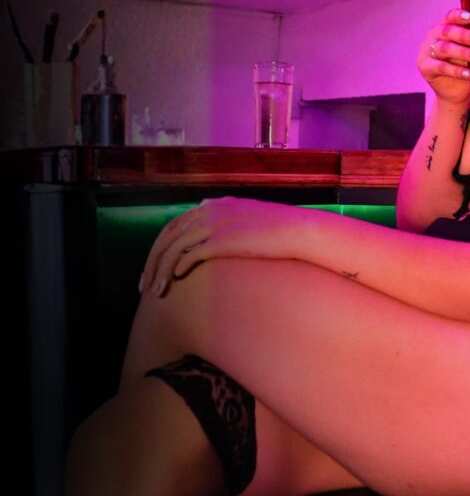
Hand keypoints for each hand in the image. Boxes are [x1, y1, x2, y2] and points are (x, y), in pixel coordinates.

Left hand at [138, 196, 300, 296]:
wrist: (299, 231)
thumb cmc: (279, 231)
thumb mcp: (249, 219)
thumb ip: (229, 222)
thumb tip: (215, 239)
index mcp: (216, 203)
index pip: (175, 223)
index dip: (160, 247)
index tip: (154, 267)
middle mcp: (211, 209)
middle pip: (167, 235)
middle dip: (152, 261)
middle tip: (144, 285)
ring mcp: (215, 223)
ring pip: (173, 248)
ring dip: (159, 271)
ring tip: (156, 292)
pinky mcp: (221, 240)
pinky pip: (188, 255)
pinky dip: (176, 269)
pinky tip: (174, 282)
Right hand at [418, 9, 469, 106]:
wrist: (458, 92)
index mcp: (446, 26)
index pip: (450, 16)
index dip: (458, 15)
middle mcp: (434, 36)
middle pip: (447, 31)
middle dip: (464, 34)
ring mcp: (427, 51)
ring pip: (444, 48)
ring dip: (462, 52)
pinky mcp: (425, 67)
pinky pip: (440, 67)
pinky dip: (455, 70)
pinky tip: (468, 73)